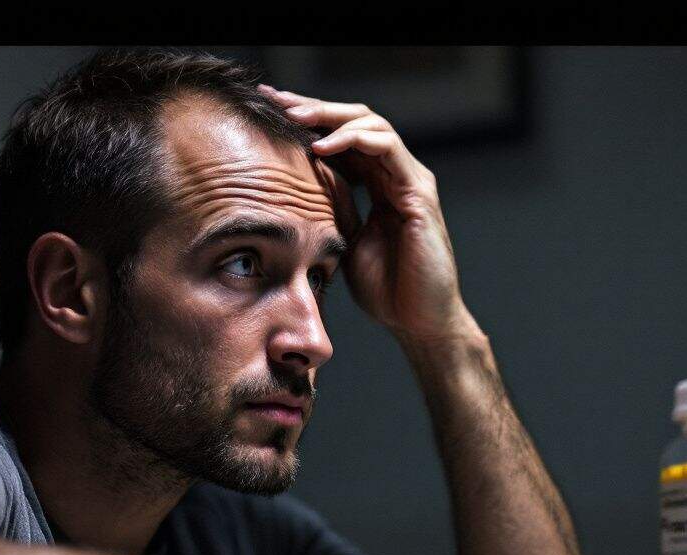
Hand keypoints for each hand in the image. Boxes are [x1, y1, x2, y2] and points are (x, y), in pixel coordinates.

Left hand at [259, 84, 481, 347]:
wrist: (418, 322)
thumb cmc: (386, 290)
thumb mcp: (343, 242)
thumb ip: (327, 212)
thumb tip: (288, 192)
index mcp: (379, 184)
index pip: (343, 138)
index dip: (308, 122)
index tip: (267, 113)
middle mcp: (397, 175)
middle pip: (356, 120)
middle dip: (314, 107)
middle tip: (275, 100)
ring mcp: (411, 180)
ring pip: (372, 124)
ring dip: (330, 116)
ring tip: (295, 117)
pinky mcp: (419, 193)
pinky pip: (387, 149)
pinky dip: (353, 140)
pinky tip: (322, 147)